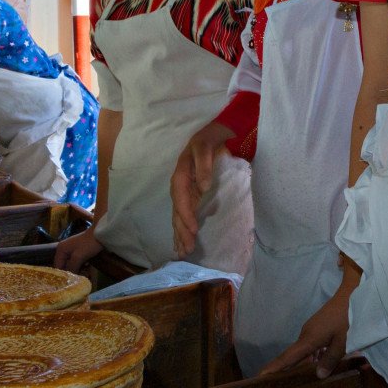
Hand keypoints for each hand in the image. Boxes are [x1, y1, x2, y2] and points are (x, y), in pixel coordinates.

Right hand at [53, 228, 102, 272]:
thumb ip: (71, 267)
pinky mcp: (79, 251)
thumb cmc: (88, 244)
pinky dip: (82, 265)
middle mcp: (64, 250)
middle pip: (65, 265)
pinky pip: (77, 261)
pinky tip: (88, 266)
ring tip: (86, 272)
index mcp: (61, 250)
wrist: (100, 233)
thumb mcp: (78, 257)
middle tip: (80, 276)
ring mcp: (71, 250)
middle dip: (72, 271)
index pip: (57, 266)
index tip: (69, 281)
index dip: (63, 274)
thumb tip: (69, 277)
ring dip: (79, 269)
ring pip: (72, 264)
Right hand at [169, 122, 232, 257]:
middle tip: (187, 249)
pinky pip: (183, 215)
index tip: (193, 229)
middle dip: (181, 231)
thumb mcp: (205, 146)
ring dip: (180, 234)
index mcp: (181, 175)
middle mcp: (179, 186)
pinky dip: (181, 229)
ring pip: (178, 216)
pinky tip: (181, 243)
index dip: (185, 214)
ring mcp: (184, 192)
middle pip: (178, 211)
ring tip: (183, 252)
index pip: (181, 198)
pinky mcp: (190, 196)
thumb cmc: (207, 140)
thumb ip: (204, 165)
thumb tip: (204, 186)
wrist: (209, 135)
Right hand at [259, 288, 351, 378]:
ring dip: (305, 363)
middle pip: (294, 356)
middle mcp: (305, 334)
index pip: (288, 357)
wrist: (352, 295)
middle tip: (281, 386)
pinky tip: (321, 363)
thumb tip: (318, 376)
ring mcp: (311, 329)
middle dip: (288, 370)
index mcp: (308, 339)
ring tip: (303, 380)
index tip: (260, 376)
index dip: (274, 367)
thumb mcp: (342, 342)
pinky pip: (311, 345)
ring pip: (304, 351)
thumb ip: (330, 360)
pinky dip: (313, 355)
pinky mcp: (318, 327)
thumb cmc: (347, 319)